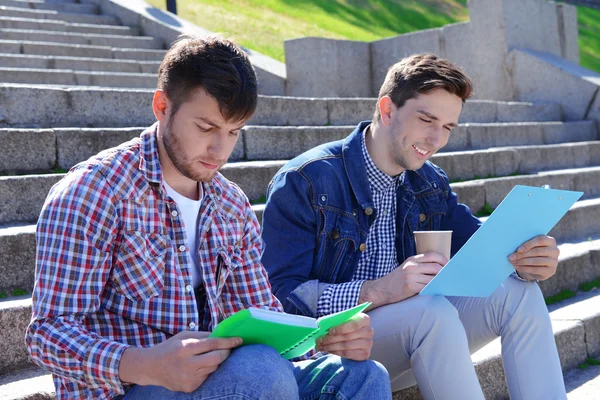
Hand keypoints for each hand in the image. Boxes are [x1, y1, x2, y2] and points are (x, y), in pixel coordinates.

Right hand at [119, 331, 241, 392]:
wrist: (151, 367)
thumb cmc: (170, 348)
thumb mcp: (183, 336)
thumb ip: (203, 335)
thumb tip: (222, 335)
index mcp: (185, 348)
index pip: (212, 344)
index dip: (228, 342)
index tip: (239, 340)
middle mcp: (187, 364)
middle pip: (217, 359)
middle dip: (226, 352)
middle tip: (229, 349)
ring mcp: (188, 378)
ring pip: (213, 368)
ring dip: (215, 361)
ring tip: (208, 356)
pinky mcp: (190, 387)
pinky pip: (206, 377)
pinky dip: (206, 370)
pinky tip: (197, 367)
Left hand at [315, 313, 373, 359]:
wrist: (353, 335)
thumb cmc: (345, 325)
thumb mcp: (342, 320)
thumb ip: (334, 321)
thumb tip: (320, 326)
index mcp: (364, 319)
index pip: (354, 324)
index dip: (341, 328)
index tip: (329, 331)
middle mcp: (369, 331)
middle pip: (348, 336)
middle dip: (331, 339)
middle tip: (319, 340)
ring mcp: (368, 343)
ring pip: (346, 346)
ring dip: (331, 346)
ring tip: (321, 346)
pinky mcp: (365, 354)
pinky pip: (348, 354)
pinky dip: (336, 352)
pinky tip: (329, 350)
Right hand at [360, 252, 446, 307]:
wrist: (382, 289)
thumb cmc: (396, 280)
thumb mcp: (406, 268)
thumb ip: (420, 266)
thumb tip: (439, 269)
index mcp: (412, 260)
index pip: (432, 255)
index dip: (443, 259)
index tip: (449, 265)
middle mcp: (412, 266)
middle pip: (435, 267)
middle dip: (445, 272)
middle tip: (451, 276)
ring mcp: (411, 277)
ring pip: (433, 278)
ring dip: (442, 281)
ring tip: (447, 283)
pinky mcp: (411, 287)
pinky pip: (428, 287)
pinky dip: (435, 288)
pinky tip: (439, 289)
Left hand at [509, 235, 558, 280]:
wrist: (537, 266)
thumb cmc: (531, 251)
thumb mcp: (530, 246)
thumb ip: (525, 244)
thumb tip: (513, 247)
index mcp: (550, 241)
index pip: (540, 240)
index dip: (528, 244)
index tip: (518, 250)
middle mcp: (555, 250)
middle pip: (537, 251)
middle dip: (522, 255)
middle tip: (511, 257)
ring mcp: (554, 261)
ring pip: (536, 261)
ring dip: (522, 262)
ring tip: (513, 262)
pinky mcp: (551, 271)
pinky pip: (536, 269)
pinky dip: (524, 268)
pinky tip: (517, 267)